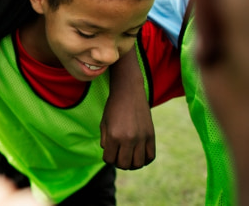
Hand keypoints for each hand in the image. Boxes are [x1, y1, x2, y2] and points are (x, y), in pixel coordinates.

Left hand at [100, 47, 155, 168]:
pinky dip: (144, 160)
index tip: (109, 153)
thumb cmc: (113, 107)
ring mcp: (141, 138)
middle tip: (118, 155)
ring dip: (132, 164)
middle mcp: (128, 139)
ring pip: (138, 164)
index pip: (109, 159)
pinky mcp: (151, 136)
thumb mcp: (104, 123)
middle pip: (124, 164)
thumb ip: (105, 141)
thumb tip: (111, 156)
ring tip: (128, 156)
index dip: (107, 158)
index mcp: (114, 136)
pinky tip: (138, 154)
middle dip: (119, 163)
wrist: (128, 92)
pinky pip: (150, 156)